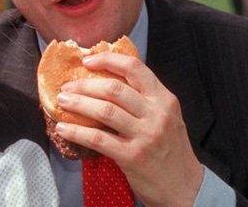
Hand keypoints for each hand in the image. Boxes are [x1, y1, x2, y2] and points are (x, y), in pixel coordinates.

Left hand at [55, 53, 202, 206]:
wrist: (185, 187)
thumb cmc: (170, 148)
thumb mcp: (165, 116)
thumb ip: (143, 98)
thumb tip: (105, 79)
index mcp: (163, 98)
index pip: (134, 68)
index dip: (107, 60)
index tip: (87, 60)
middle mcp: (156, 113)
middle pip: (113, 89)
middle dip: (84, 85)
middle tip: (67, 86)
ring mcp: (145, 135)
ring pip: (104, 110)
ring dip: (78, 104)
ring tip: (62, 101)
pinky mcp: (132, 156)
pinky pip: (98, 139)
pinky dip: (76, 132)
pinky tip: (63, 129)